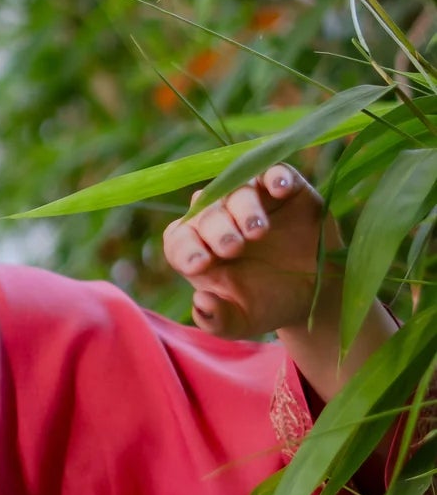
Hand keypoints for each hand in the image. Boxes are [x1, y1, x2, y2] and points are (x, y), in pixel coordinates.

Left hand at [162, 162, 343, 339]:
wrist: (315, 295)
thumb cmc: (267, 306)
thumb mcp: (241, 323)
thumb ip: (218, 319)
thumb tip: (200, 303)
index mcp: (199, 248)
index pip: (179, 240)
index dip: (185, 249)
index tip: (200, 265)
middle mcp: (219, 218)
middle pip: (206, 210)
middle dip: (217, 228)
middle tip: (234, 247)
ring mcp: (251, 199)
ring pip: (236, 187)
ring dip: (243, 206)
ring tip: (257, 230)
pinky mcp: (285, 189)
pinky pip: (274, 172)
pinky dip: (276, 175)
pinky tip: (280, 189)